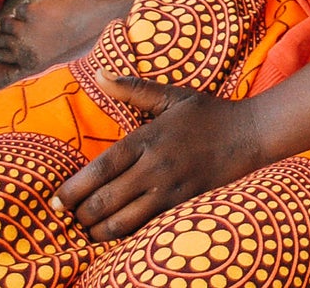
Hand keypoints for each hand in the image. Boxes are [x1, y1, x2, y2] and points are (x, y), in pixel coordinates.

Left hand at [55, 72, 264, 240]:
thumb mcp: (173, 97)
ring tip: (90, 229)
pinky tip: (116, 234)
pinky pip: (146, 229)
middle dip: (80, 215)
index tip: (56, 200)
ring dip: (99, 231)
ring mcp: (170, 190)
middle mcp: (155, 167)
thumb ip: (133, 88)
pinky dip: (125, 236)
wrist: (253, 134)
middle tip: (71, 217)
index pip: (99, 170)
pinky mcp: (183, 206)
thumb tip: (100, 74)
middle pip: (104, 202)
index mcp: (147, 139)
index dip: (72, 190)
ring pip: (122, 223)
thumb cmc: (209, 114)